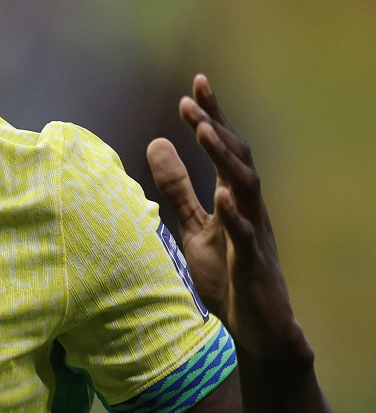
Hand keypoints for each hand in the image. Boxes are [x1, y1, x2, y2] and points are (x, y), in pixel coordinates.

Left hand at [146, 75, 304, 359]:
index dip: (211, 116)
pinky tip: (222, 196)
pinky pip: (246, 236)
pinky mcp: (252, 265)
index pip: (223, 149)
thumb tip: (156, 142)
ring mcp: (254, 235)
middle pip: (237, 159)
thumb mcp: (193, 226)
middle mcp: (248, 209)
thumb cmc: (227, 276)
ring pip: (245, 188)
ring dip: (223, 159)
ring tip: (202, 132)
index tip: (196, 83)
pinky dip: (234, 215)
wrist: (256, 329)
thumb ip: (177, 188)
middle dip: (216, 127)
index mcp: (233, 198)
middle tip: (192, 99)